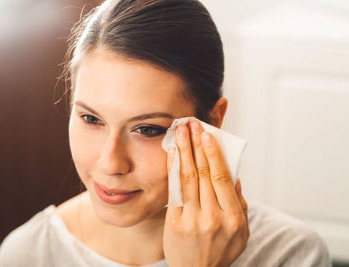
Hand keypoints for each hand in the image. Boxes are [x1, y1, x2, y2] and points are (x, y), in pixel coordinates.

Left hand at [163, 119, 249, 266]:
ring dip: (184, 152)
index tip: (208, 134)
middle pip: (204, 174)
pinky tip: (171, 154)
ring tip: (180, 132)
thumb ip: (240, 205)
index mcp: (234, 218)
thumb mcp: (242, 233)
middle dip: (197, 146)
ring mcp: (193, 220)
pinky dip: (173, 170)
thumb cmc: (221, 250)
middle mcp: (213, 217)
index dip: (214, 154)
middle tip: (191, 124)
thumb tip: (235, 178)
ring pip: (188, 179)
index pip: (222, 178)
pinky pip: (175, 191)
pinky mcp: (175, 223)